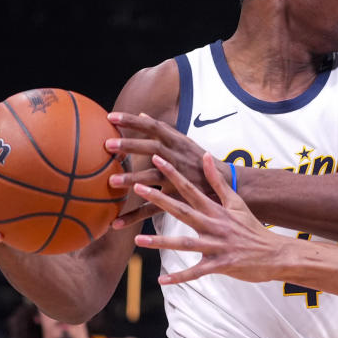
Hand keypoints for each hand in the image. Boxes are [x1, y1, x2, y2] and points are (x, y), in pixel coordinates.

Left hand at [104, 112, 230, 227]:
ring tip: (112, 182)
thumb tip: (141, 114)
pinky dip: (134, 216)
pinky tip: (116, 222)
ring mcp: (177, 179)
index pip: (154, 127)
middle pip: (151, 149)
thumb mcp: (185, 142)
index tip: (111, 117)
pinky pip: (153, 209)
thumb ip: (163, 130)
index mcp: (178, 142)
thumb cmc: (202, 162)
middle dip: (130, 146)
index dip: (132, 121)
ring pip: (152, 178)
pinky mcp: (177, 199)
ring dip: (132, 179)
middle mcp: (176, 158)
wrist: (229, 184)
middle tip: (108, 145)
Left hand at [132, 153, 282, 284]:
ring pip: (185, 243)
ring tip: (139, 239)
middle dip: (160, 199)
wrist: (276, 253)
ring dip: (161, 241)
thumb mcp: (237, 202)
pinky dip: (180, 277)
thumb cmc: (253, 228)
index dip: (173, 174)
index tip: (156, 160)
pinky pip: (197, 272)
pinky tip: (162, 280)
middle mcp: (215, 225)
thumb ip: (218, 181)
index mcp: (217, 210)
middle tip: (138, 188)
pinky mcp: (221, 265)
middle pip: (183, 211)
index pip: (191, 188)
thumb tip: (205, 156)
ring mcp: (218, 246)